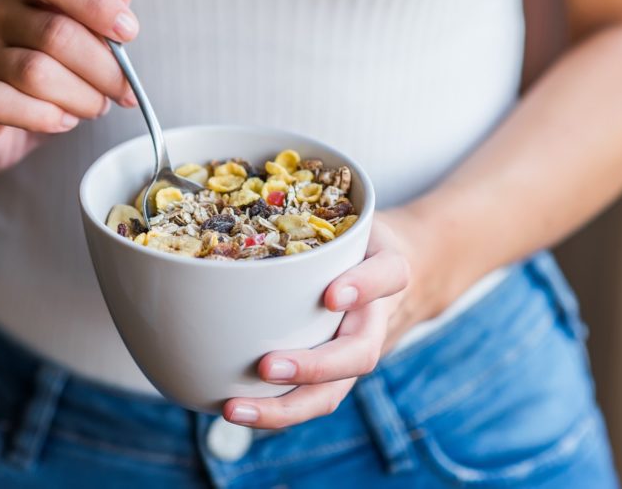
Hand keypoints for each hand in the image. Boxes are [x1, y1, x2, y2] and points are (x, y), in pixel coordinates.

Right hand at [0, 0, 139, 174]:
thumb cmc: (37, 80)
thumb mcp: (75, 42)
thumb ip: (96, 10)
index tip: (128, 31)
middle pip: (56, 32)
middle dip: (103, 68)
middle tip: (123, 90)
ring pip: (36, 72)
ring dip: (81, 97)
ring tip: (95, 107)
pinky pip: (7, 103)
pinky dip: (47, 117)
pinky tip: (62, 120)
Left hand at [222, 216, 411, 428]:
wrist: (392, 267)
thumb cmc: (359, 237)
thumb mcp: (352, 214)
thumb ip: (318, 212)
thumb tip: (235, 210)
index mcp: (386, 273)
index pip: (387, 276)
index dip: (364, 287)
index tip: (333, 295)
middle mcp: (375, 318)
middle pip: (358, 356)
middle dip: (313, 368)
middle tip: (267, 367)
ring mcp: (353, 353)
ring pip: (331, 393)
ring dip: (283, 409)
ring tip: (232, 408)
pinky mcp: (332, 375)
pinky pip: (308, 399)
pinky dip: (271, 410)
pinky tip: (230, 408)